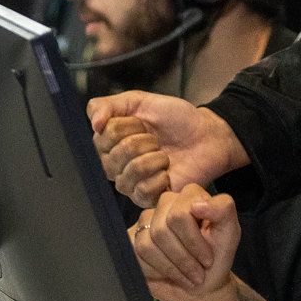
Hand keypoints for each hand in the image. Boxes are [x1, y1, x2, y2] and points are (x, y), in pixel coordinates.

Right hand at [89, 90, 246, 207]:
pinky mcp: (147, 199)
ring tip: (165, 155)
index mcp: (109, 142)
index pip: (103, 136)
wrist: (207, 135)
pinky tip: (168, 172)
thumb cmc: (175, 118)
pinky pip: (142, 191)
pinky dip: (160, 177)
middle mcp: (114, 165)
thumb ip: (108, 106)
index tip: (144, 123)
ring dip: (154, 158)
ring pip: (129, 174)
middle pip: (115, 156)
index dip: (128, 126)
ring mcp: (130, 183)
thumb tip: (93, 124)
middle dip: (143, 141)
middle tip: (158, 139)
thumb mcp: (140, 101)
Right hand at [127, 183, 238, 300]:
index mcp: (190, 196)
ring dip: (173, 266)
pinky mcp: (134, 238)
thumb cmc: (217, 258)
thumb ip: (223, 209)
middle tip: (198, 272)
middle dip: (184, 257)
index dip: (193, 241)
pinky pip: (138, 251)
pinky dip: (158, 269)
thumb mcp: (230, 232)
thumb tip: (196, 205)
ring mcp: (147, 220)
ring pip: (150, 241)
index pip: (180, 212)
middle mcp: (166, 203)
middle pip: (163, 227)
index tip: (208, 259)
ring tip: (188, 276)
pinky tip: (170, 274)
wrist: (203, 288)